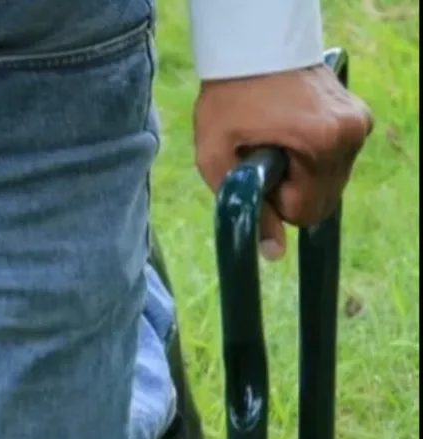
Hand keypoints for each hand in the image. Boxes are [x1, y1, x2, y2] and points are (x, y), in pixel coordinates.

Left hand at [194, 64, 372, 259]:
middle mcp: (350, 133)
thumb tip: (273, 254)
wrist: (252, 47)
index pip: (308, 212)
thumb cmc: (227, 99)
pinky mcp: (358, 117)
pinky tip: (289, 135)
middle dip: (290, 193)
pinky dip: (312, 160)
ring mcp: (358, 123)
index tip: (259, 175)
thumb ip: (246, 208)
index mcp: (321, 143)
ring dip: (300, 177)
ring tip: (275, 143)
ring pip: (330, 184)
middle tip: (264, 159)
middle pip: (323, 201)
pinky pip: (335, 162)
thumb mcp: (216, 157)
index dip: (276, 205)